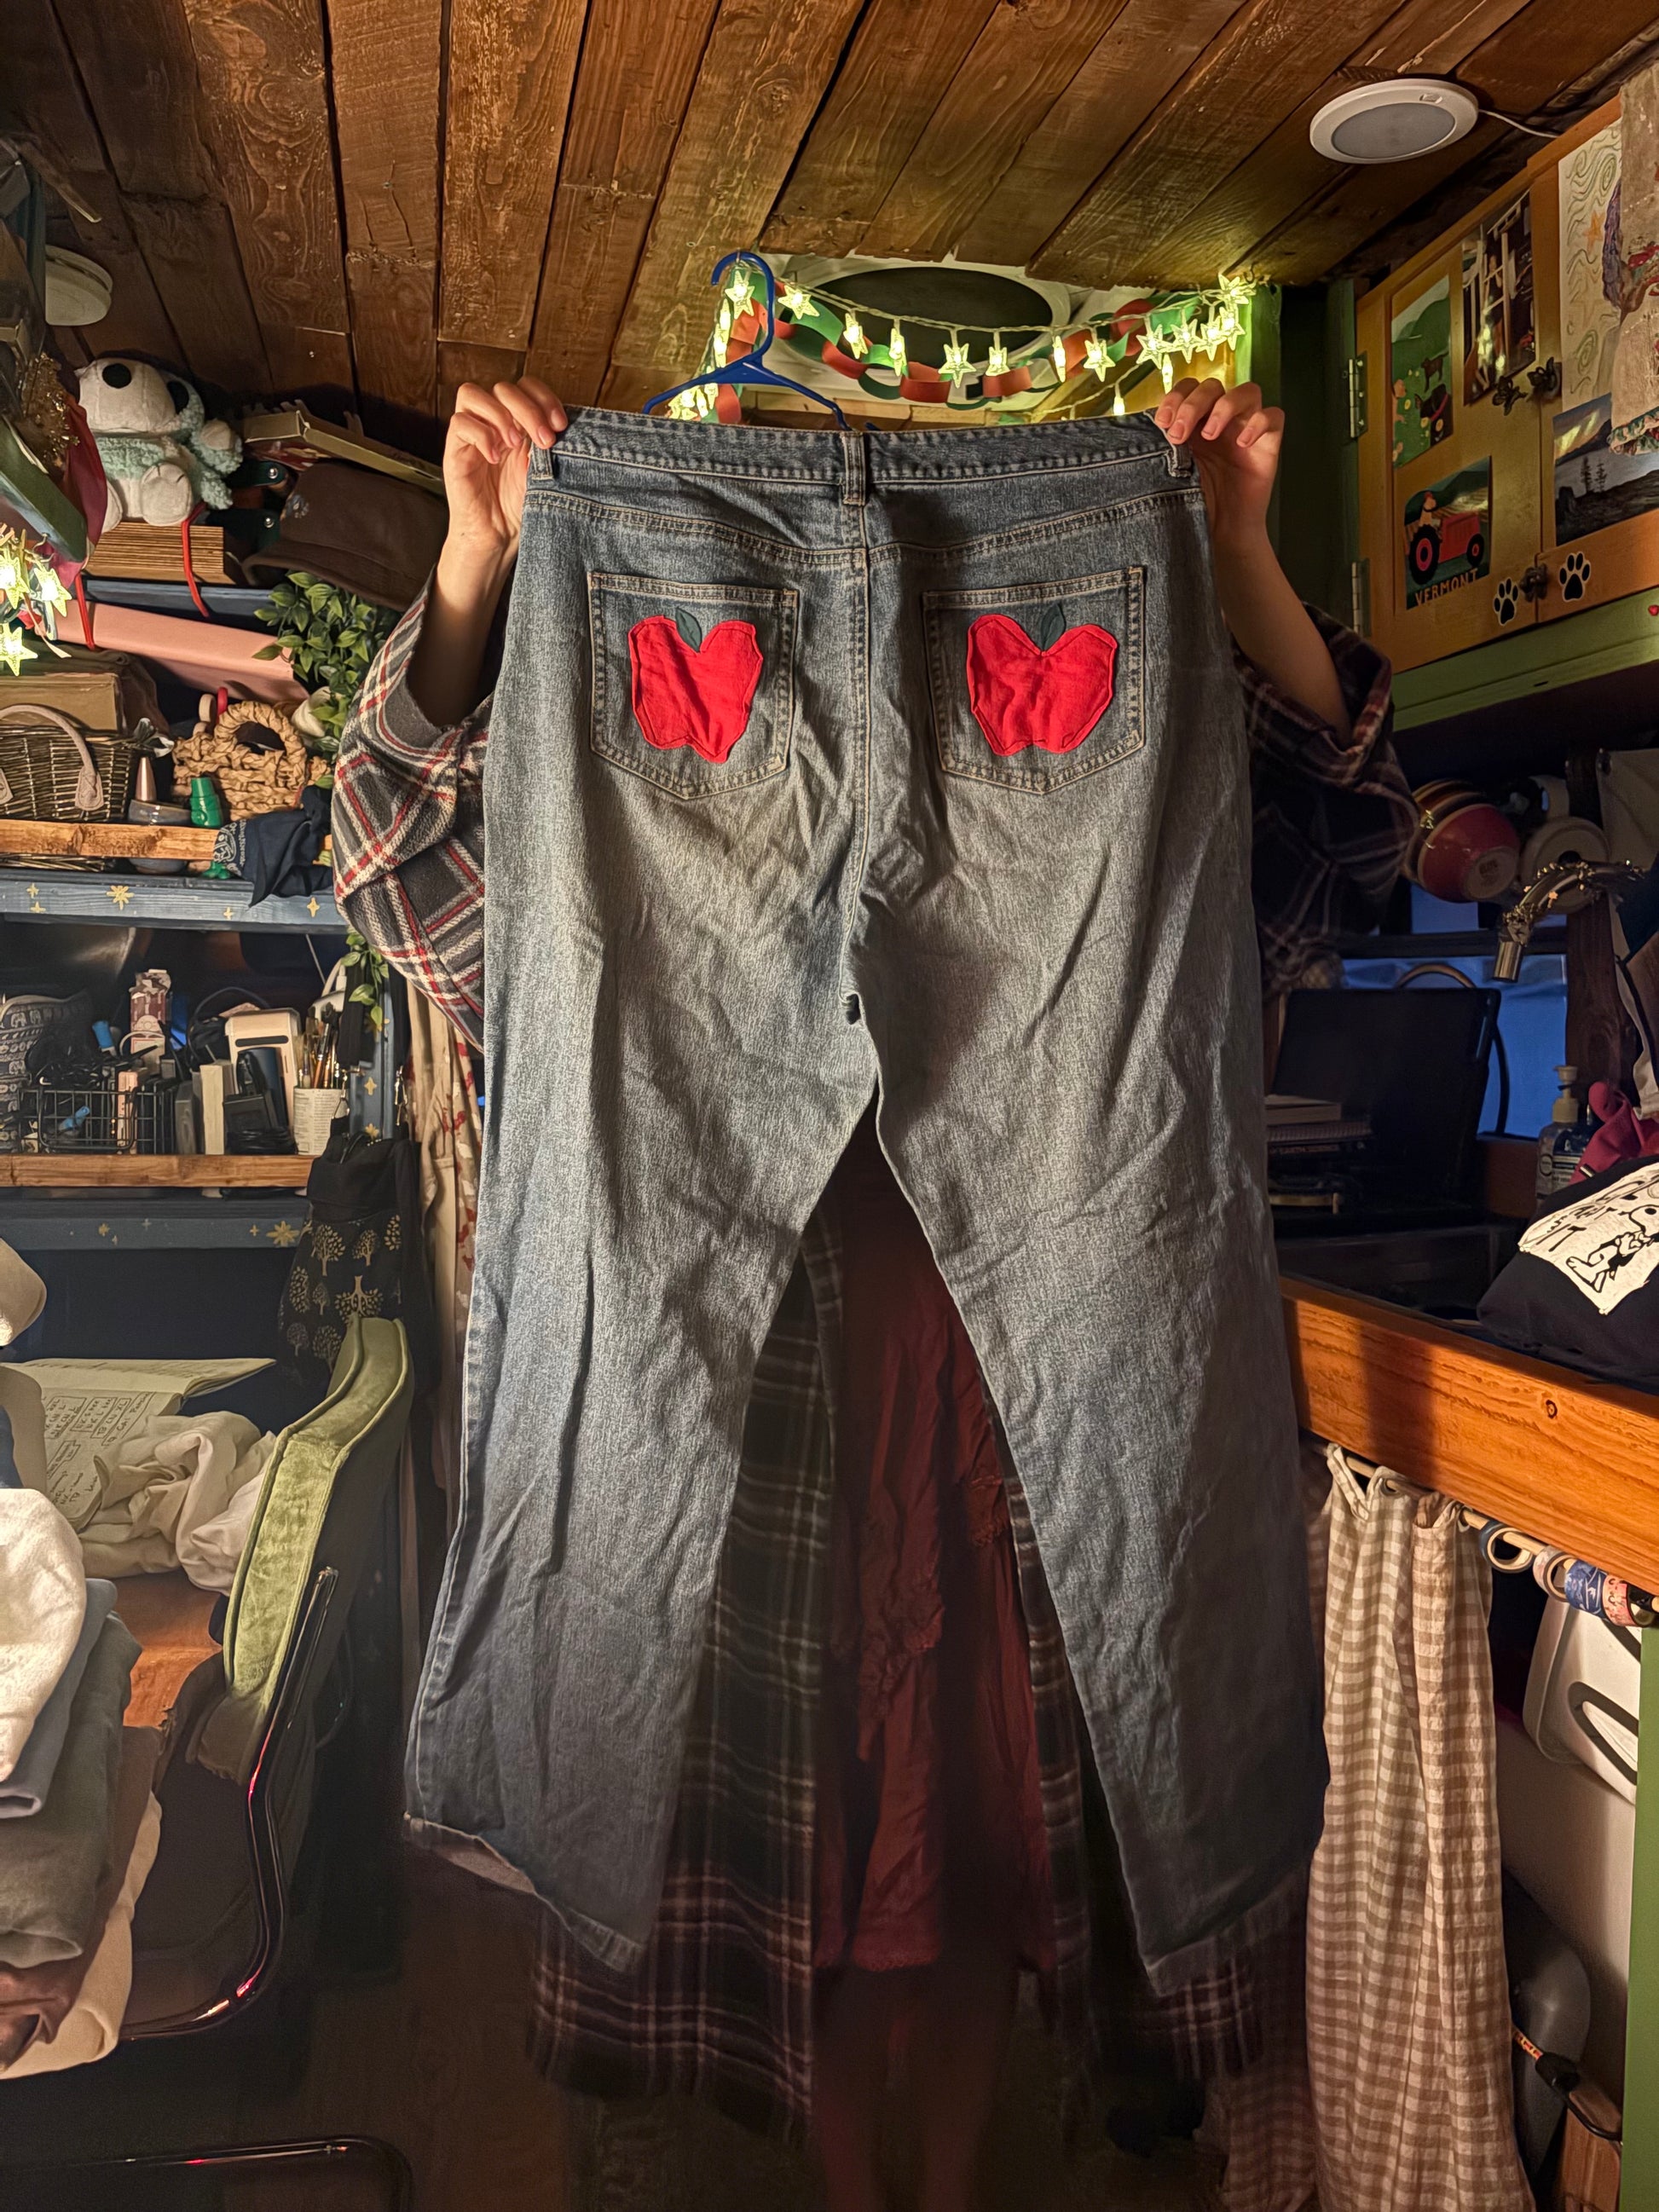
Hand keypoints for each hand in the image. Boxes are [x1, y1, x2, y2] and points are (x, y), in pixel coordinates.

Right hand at [442, 377, 567, 580]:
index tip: (560, 425)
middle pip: (503, 388)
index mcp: (518, 423)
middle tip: (544, 439)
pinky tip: (494, 458)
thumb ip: (547, 444)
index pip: (526, 386)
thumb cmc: (519, 505)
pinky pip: (459, 423)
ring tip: (514, 444)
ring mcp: (472, 434)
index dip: (543, 397)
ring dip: (499, 414)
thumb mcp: (543, 470)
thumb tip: (557, 425)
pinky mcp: (455, 450)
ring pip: (472, 394)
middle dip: (527, 409)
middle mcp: (493, 423)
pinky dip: (480, 435)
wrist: (499, 536)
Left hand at [1154, 378, 1281, 546]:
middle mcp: (1221, 420)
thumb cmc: (1195, 504)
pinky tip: (1242, 443)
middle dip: (1193, 405)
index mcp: (1196, 422)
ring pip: (1247, 392)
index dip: (1176, 396)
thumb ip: (1162, 447)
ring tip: (1210, 436)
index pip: (1188, 387)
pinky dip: (1259, 423)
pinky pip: (1274, 416)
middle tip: (1179, 434)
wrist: (1220, 534)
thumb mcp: (1170, 472)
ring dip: (1224, 407)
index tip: (1161, 422)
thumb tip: (1143, 428)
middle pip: (1213, 386)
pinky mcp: (1268, 443)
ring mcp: (1246, 428)